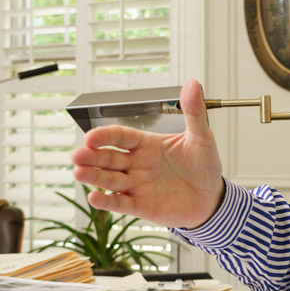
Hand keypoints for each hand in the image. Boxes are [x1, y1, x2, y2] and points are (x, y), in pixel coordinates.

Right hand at [71, 79, 224, 228]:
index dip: (105, 136)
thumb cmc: (204, 166)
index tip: (91, 137)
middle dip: (91, 156)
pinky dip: (107, 202)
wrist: (212, 197)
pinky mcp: (141, 206)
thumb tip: (192, 84)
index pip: (120, 137)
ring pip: (110, 180)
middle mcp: (137, 164)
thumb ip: (193, 112)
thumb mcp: (201, 137)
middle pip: (108, 158)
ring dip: (93, 177)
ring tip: (78, 173)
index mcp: (146, 144)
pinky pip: (121, 204)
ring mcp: (137, 185)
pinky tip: (94, 198)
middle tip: (77, 155)